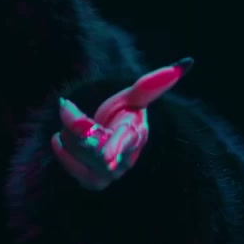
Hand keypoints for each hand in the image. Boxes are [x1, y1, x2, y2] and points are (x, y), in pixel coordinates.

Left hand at [51, 58, 193, 190]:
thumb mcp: (134, 97)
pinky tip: (57, 138)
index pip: (126, 141)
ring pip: (84, 158)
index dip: (116, 147)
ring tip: (70, 123)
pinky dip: (64, 154)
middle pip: (96, 148)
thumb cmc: (123, 114)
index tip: (105, 156)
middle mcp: (126, 157)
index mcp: (136, 134)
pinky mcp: (95, 181)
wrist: (108, 135)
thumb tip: (186, 62)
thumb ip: (153, 83)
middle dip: (78, 126)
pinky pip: (76, 173)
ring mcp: (111, 173)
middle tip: (66, 106)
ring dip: (70, 137)